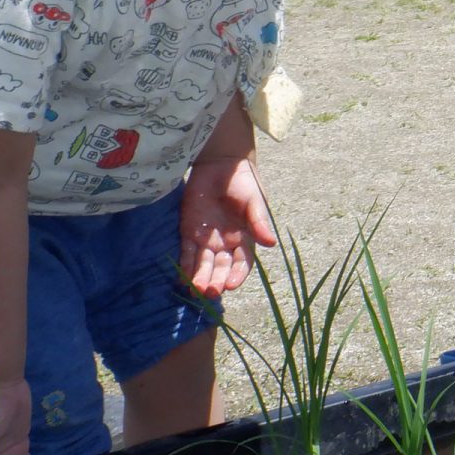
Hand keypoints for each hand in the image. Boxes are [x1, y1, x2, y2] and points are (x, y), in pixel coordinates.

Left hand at [179, 154, 276, 293]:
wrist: (221, 163)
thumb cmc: (243, 181)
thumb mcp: (254, 201)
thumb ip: (259, 222)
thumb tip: (271, 244)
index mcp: (245, 238)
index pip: (242, 263)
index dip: (237, 274)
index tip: (231, 284)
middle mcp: (226, 244)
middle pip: (221, 267)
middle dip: (216, 280)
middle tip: (211, 291)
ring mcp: (207, 239)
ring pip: (203, 264)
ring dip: (200, 278)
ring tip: (196, 290)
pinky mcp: (189, 231)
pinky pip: (187, 253)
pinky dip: (185, 266)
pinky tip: (183, 280)